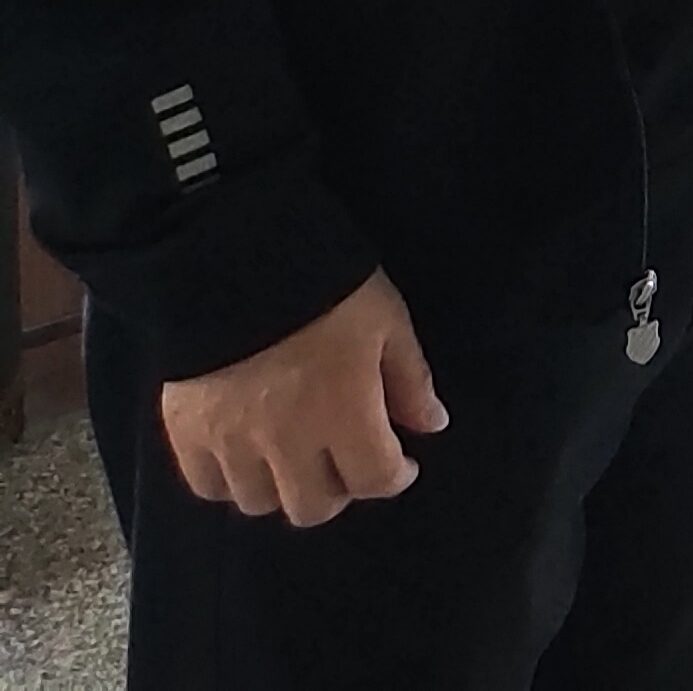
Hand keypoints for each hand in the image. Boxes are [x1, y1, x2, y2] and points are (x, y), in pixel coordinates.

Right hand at [163, 269, 447, 525]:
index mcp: (343, 414)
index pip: (374, 480)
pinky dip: (231, 482)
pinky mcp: (185, 434)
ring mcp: (230, 443)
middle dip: (341, 489)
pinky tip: (247, 456)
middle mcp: (285, 442)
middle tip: (347, 460)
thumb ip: (409, 378)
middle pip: (313, 507)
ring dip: (285, 487)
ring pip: (259, 503)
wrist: (232, 260)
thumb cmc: (326, 287)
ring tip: (296, 455)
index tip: (401, 463)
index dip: (394, 477)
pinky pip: (207, 486)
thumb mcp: (386, 321)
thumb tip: (431, 424)